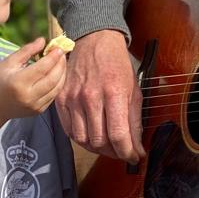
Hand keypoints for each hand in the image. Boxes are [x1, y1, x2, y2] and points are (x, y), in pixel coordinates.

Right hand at [0, 40, 67, 132]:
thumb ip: (27, 50)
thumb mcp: (8, 62)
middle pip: (53, 79)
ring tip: (61, 62)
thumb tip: (43, 41)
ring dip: (62, 73)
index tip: (58, 47)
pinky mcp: (38, 111)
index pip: (42, 68)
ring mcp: (35, 106)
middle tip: (62, 53)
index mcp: (19, 82)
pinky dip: (58, 83)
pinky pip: (53, 95)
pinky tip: (56, 74)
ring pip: (57, 88)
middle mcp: (29, 96)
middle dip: (61, 64)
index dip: (53, 57)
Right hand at [55, 29, 143, 162]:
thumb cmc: (117, 65)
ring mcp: (73, 99)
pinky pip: (69, 131)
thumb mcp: (134, 90)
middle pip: (100, 142)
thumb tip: (137, 149)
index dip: (128, 153)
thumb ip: (135, 121)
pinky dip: (81, 139)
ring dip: (97, 149)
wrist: (94, 40)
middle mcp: (91, 97)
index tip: (133, 157)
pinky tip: (91, 135)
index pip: (119, 136)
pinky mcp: (61, 99)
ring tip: (107, 145)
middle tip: (121, 151)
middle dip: (114, 153)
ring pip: (83, 140)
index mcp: (114, 93)